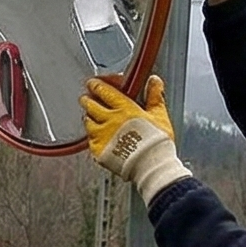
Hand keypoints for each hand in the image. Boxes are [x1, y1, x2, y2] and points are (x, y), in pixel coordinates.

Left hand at [81, 76, 192, 202]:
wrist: (151, 166)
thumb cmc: (157, 142)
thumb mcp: (159, 115)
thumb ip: (154, 96)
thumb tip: (154, 80)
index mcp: (124, 109)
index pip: (105, 91)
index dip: (97, 85)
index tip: (93, 83)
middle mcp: (109, 120)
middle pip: (91, 105)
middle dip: (87, 100)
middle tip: (86, 98)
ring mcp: (102, 136)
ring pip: (88, 122)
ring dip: (88, 118)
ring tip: (91, 118)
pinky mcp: (98, 151)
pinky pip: (90, 140)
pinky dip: (92, 136)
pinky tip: (96, 136)